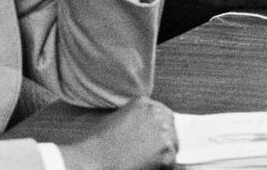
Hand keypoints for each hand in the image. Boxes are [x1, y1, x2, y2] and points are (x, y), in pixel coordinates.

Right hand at [60, 98, 177, 169]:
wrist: (93, 161)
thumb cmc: (99, 145)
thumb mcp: (118, 119)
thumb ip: (138, 118)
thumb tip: (150, 130)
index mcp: (144, 103)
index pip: (163, 114)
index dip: (160, 129)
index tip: (155, 140)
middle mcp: (156, 113)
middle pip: (171, 127)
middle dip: (164, 141)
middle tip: (150, 154)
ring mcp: (163, 130)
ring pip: (173, 144)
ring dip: (163, 154)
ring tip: (145, 161)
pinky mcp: (166, 150)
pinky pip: (172, 160)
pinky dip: (163, 167)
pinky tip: (147, 167)